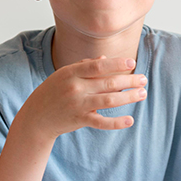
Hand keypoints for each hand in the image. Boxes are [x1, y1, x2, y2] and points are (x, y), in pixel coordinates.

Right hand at [19, 56, 146, 139]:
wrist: (36, 117)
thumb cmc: (53, 91)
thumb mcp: (65, 74)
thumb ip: (84, 65)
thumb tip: (105, 59)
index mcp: (71, 72)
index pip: (97, 66)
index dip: (115, 64)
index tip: (132, 63)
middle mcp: (75, 87)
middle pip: (107, 83)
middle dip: (129, 80)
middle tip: (144, 79)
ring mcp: (78, 104)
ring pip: (108, 100)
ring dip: (128, 97)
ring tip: (142, 94)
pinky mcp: (79, 120)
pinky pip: (101, 122)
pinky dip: (116, 122)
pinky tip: (130, 120)